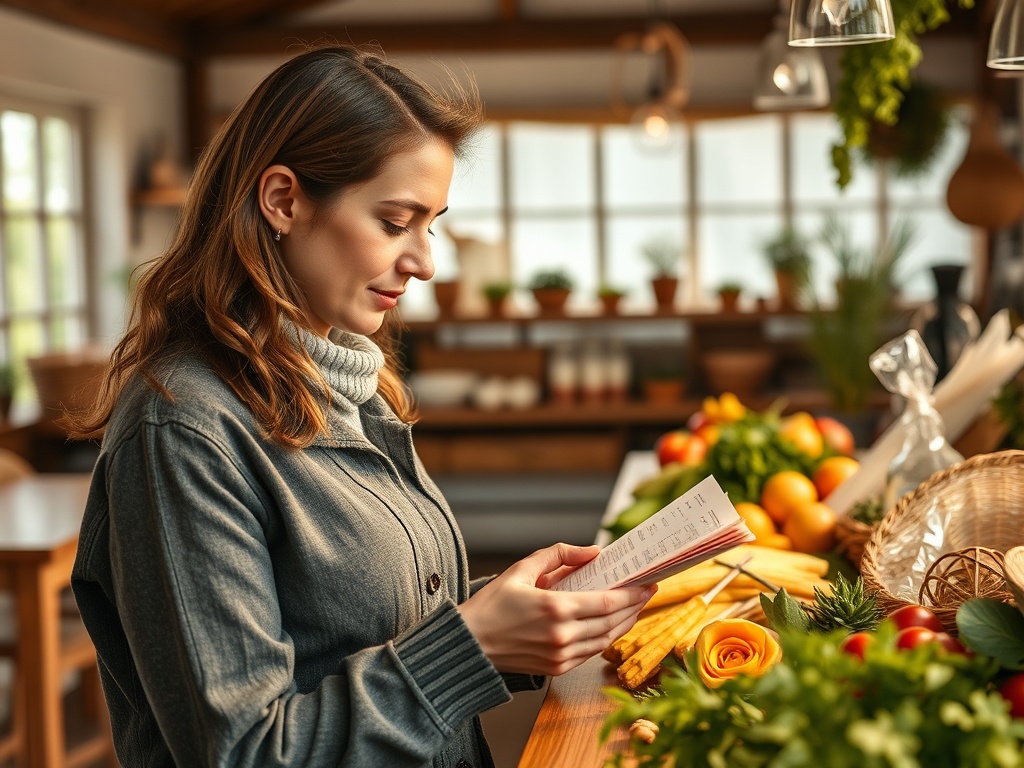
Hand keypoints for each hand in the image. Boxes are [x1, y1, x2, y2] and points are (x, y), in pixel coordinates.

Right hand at [457, 543, 654, 676]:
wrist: (469, 644)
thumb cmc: (491, 605)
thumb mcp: (521, 569)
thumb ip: (558, 555)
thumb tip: (592, 551)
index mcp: (554, 608)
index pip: (607, 602)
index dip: (632, 594)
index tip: (647, 584)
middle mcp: (562, 635)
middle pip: (612, 622)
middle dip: (634, 606)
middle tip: (647, 592)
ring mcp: (560, 656)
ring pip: (605, 640)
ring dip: (624, 623)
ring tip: (633, 607)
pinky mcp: (556, 668)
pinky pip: (591, 652)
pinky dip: (605, 637)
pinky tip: (610, 624)